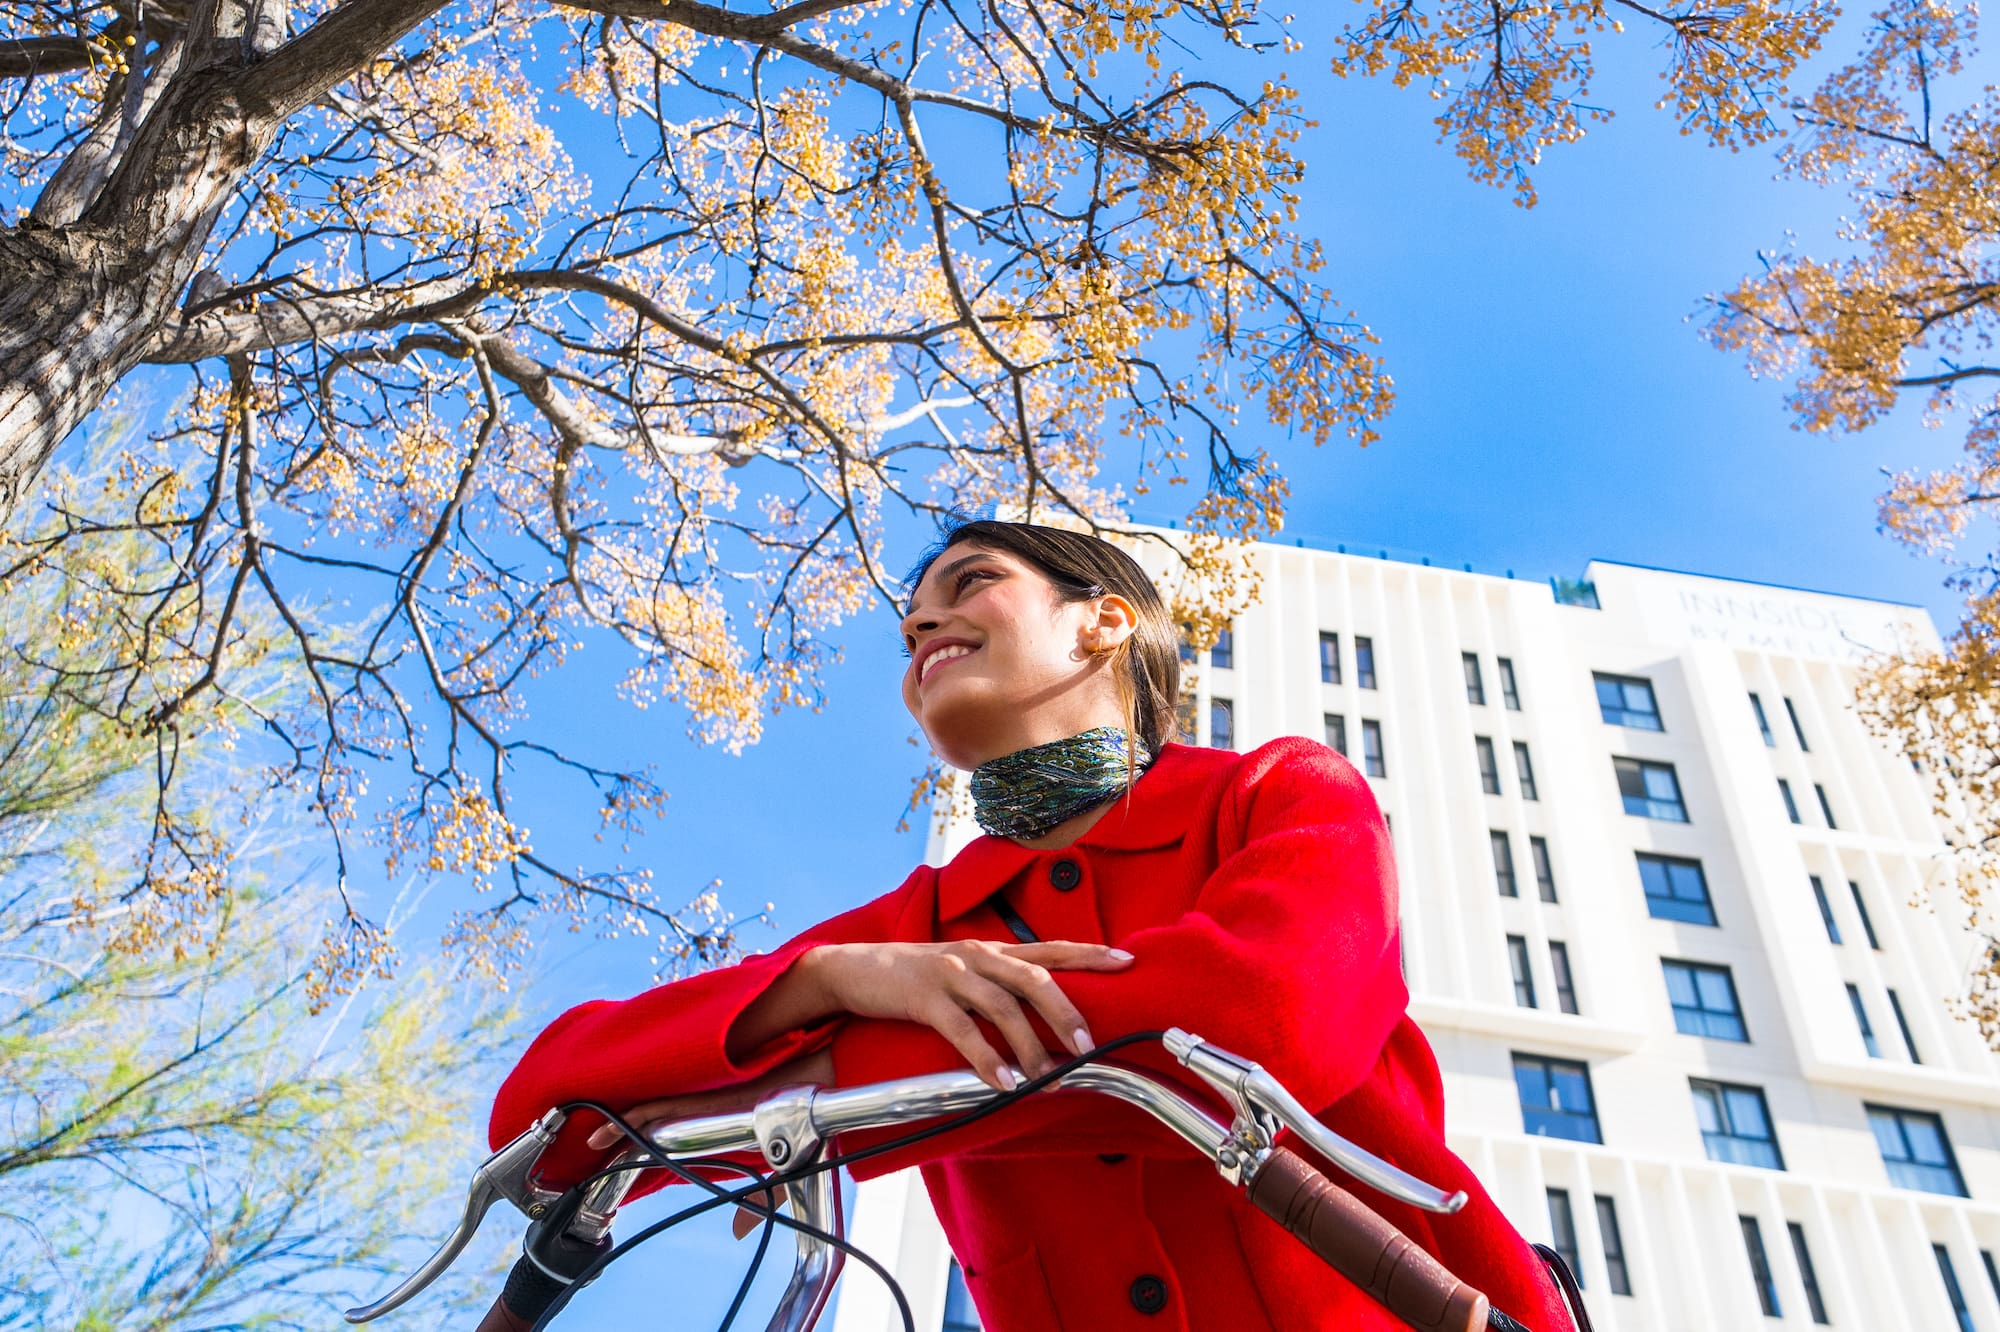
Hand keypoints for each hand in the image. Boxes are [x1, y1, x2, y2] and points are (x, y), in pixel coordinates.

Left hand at [584, 1046, 830, 1237]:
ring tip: (594, 1141)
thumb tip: (738, 1232)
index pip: (673, 1130)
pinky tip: (615, 1126)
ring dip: (622, 1126)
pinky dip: (638, 1117)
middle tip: (593, 1148)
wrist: (823, 1083)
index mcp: (720, 1122)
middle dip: (622, 1133)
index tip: (616, 1156)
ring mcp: (706, 1101)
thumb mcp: (781, 1172)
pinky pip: (666, 1106)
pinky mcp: (708, 1098)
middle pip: (654, 1119)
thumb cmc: (807, 1120)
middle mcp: (708, 1109)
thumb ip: (762, 1200)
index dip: (642, 1140)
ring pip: (653, 1112)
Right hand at [801, 939, 1133, 1090]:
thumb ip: (999, 984)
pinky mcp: (924, 998)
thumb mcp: (963, 972)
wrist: (855, 969)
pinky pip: (962, 1032)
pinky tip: (1002, 1082)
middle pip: (1036, 978)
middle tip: (1087, 1046)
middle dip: (1066, 1012)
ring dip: (1029, 1046)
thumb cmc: (916, 976)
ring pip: (1003, 1007)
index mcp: (993, 951)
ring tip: (1046, 1077)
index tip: (1128, 961)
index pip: (1052, 947)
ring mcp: (952, 975)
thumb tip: (1040, 1015)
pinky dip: (986, 1059)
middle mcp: (979, 956)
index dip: (1091, 953)